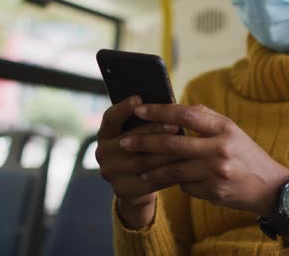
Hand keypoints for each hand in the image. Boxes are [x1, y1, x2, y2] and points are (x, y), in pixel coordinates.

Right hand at [95, 96, 179, 227]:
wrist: (136, 185)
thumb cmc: (144, 150)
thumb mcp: (139, 134)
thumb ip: (146, 122)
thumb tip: (168, 105)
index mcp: (105, 134)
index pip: (110, 118)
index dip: (123, 108)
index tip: (139, 98)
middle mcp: (103, 153)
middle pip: (130, 139)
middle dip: (155, 131)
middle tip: (175, 125)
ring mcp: (111, 173)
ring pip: (144, 161)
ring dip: (167, 153)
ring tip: (186, 146)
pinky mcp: (123, 190)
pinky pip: (150, 180)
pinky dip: (169, 172)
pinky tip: (184, 166)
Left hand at [120, 104, 288, 216]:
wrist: (269, 187)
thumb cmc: (246, 154)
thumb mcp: (232, 130)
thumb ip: (206, 118)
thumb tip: (174, 108)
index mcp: (225, 128)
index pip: (186, 114)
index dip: (159, 111)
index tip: (139, 109)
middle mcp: (220, 149)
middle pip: (172, 143)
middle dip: (144, 142)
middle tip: (124, 142)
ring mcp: (216, 173)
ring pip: (173, 169)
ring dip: (152, 168)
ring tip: (138, 166)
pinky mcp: (213, 192)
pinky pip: (185, 186)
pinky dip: (177, 182)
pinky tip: (171, 180)